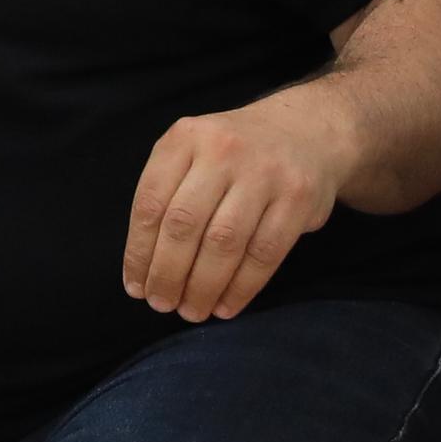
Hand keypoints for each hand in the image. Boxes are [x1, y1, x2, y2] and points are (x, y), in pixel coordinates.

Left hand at [123, 85, 355, 320]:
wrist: (305, 130)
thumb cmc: (233, 155)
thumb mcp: (193, 153)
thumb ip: (168, 196)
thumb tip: (143, 270)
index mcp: (185, 138)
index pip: (150, 203)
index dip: (139, 252)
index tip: (136, 287)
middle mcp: (223, 150)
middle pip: (184, 225)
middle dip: (168, 274)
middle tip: (162, 304)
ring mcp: (264, 172)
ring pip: (224, 243)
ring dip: (203, 287)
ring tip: (191, 311)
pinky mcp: (297, 198)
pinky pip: (264, 253)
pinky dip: (241, 287)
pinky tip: (226, 306)